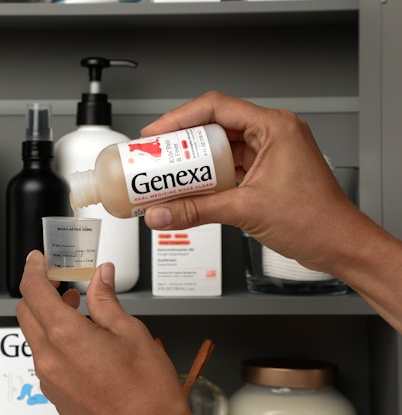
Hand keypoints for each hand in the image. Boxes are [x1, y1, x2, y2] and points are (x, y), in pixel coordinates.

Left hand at [16, 251, 189, 414]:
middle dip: (38, 290)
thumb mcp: (131, 333)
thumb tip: (101, 277)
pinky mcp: (54, 394)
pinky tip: (79, 336)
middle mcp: (50, 359)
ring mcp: (49, 379)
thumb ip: (107, 300)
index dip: (33, 269)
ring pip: (34, 335)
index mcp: (66, 337)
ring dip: (47, 314)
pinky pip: (44, 357)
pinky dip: (53, 338)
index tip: (39, 259)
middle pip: (26, 311)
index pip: (33, 291)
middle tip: (59, 279)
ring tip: (75, 306)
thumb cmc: (146, 392)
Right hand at [141, 91, 359, 273]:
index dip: (180, 118)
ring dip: (196, 161)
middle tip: (157, 155)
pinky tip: (192, 188)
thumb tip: (162, 212)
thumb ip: (197, 211)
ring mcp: (271, 152)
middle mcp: (274, 134)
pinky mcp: (267, 171)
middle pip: (215, 125)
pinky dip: (209, 176)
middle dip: (183, 141)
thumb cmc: (317, 221)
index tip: (156, 134)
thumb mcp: (246, 211)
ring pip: (222, 147)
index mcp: (275, 127)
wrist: (341, 246)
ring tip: (169, 172)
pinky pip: (230, 166)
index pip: (216, 107)